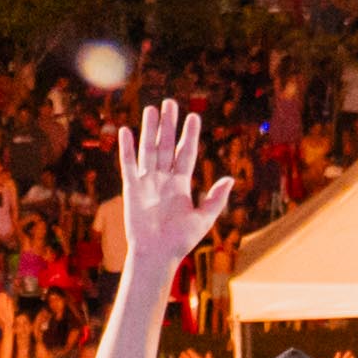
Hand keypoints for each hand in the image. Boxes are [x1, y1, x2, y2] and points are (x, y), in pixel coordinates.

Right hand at [116, 102, 233, 274]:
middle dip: (169, 125)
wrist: (157, 255)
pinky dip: (128, 148)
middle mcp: (164, 179)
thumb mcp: (203, 218)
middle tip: (170, 102)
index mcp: (181, 184)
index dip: (190, 135)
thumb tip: (230, 179)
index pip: (186, 153)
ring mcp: (147, 182)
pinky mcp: (132, 189)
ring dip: (150, 130)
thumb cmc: (181, 241)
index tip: (193, 116)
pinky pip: (129, 165)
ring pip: (149, 150)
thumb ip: (215, 198)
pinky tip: (127, 130)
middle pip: (167, 146)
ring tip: (152, 109)